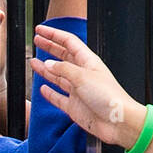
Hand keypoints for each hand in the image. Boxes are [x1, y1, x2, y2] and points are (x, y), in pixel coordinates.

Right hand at [31, 25, 140, 148]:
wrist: (118, 122)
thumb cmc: (109, 97)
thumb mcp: (83, 76)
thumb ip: (63, 69)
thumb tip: (48, 64)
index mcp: (88, 62)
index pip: (69, 43)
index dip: (54, 34)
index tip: (40, 29)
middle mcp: (82, 74)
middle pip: (63, 57)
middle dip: (49, 48)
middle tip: (37, 41)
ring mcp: (78, 91)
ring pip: (58, 76)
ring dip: (46, 69)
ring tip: (34, 62)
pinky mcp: (74, 106)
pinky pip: (58, 97)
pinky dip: (50, 93)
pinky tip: (43, 88)